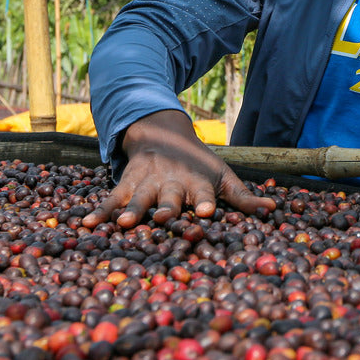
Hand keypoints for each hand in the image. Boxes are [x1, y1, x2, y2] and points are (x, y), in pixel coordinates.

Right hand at [86, 109, 272, 228]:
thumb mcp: (224, 177)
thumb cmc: (199, 166)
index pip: (202, 193)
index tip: (205, 211)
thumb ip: (244, 198)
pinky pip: (111, 199)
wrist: (162, 135)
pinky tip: (85, 225)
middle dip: (166, 208)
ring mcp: (147, 183)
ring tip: (123, 223)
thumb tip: (274, 210)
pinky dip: (99, 212)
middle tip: (162, 217)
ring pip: (138, 198)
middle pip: (168, 197)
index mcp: (197, 183)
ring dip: (132, 210)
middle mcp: (171, 183)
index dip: (204, 202)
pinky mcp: (126, 184)